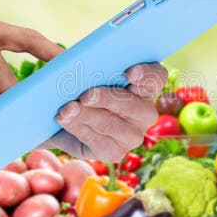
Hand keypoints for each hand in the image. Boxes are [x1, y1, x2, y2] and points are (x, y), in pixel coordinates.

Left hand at [43, 63, 165, 161]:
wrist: (59, 119)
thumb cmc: (77, 88)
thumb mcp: (81, 72)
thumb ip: (84, 65)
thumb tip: (73, 64)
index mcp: (143, 86)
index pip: (157, 77)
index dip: (147, 74)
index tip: (129, 73)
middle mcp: (144, 112)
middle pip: (137, 106)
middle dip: (109, 99)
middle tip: (85, 96)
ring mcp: (133, 135)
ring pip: (113, 125)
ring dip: (87, 116)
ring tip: (66, 109)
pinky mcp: (115, 152)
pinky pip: (99, 142)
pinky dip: (78, 129)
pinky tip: (65, 120)